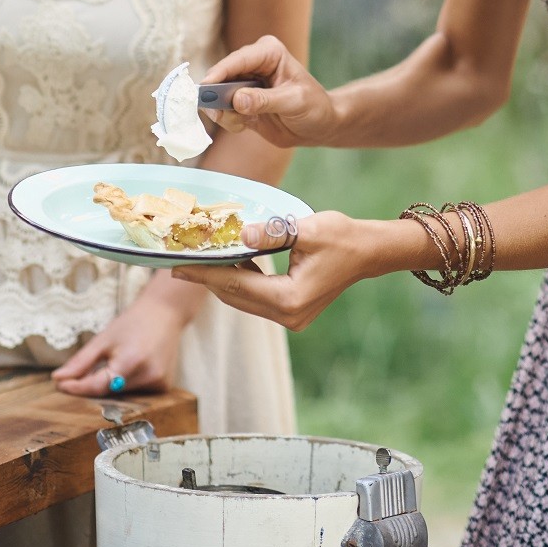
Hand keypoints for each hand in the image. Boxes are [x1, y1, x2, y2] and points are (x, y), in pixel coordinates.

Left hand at [51, 288, 192, 396]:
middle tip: (86, 372)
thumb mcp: (104, 338)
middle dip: (95, 385)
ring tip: (120, 360)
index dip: (77, 388)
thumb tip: (58, 379)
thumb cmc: (133, 322)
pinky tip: (134, 366)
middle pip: (110, 393)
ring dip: (113, 385)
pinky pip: (137, 393)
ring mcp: (159, 383)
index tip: (59, 385)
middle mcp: (148, 375)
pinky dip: (129, 385)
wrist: (166, 312)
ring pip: (123, 395)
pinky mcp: (164, 386)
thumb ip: (81, 362)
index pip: (97, 387)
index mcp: (131, 362)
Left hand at [173, 211, 383, 330]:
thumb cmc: (342, 237)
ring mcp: (291, 317)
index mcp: (289, 298)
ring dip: (223, 281)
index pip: (236, 285)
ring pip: (244, 300)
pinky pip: (257, 298)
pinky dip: (241, 282)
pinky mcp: (292, 312)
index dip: (205, 275)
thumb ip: (271, 233)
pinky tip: (232, 263)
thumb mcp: (307, 229)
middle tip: (181, 263)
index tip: (179, 266)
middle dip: (208, 280)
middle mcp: (288, 315)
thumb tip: (238, 232)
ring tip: (200, 262)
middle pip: (236, 297)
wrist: (368, 252)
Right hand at [202, 36, 338, 147]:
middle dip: (218, 96)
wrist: (319, 126)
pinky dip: (229, 121)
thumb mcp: (294, 102)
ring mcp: (245, 83)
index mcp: (269, 52)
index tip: (205, 87)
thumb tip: (237, 100)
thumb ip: (265, 100)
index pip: (238, 60)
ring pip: (219, 95)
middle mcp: (253, 64)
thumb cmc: (314, 107)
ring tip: (243, 122)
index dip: (219, 72)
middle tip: (221, 114)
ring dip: (225, 112)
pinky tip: (246, 126)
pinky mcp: (240, 102)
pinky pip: (224, 111)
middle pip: (222, 76)